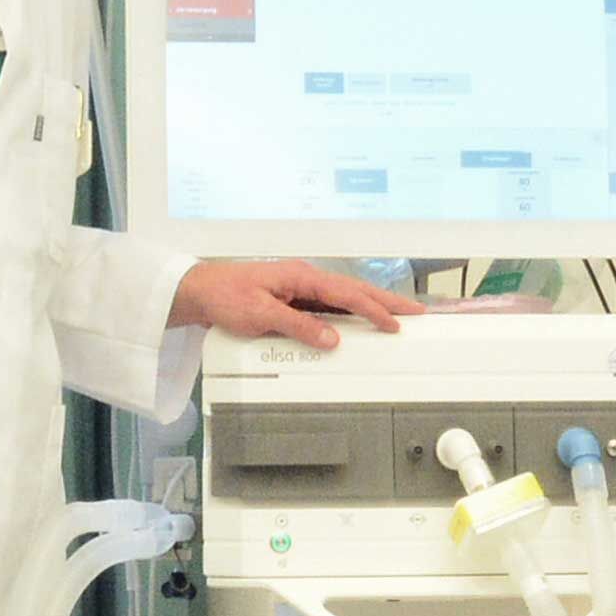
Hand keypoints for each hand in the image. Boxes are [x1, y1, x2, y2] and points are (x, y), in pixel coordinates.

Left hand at [172, 258, 419, 348]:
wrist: (199, 291)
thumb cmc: (225, 297)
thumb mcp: (260, 315)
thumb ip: (298, 326)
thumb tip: (333, 338)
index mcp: (301, 277)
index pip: (347, 294)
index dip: (374, 309)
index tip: (395, 323)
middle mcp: (305, 278)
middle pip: (354, 290)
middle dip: (387, 301)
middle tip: (416, 311)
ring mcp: (299, 287)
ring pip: (344, 297)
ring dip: (372, 305)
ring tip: (397, 315)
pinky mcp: (292, 298)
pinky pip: (328, 305)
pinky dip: (350, 311)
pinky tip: (359, 321)